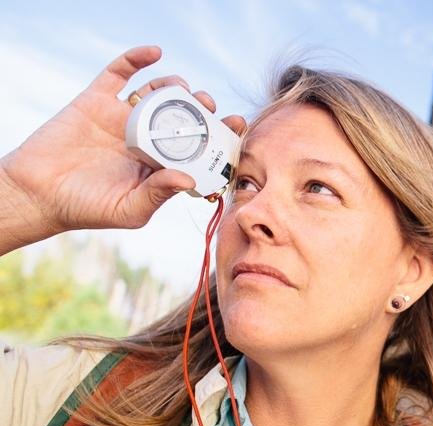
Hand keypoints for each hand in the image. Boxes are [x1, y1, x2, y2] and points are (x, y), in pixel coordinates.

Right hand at [0, 45, 245, 246]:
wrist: (39, 192)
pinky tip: (154, 53)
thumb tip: (189, 179)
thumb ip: (159, 194)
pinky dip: (137, 59)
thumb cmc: (88, 208)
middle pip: (183, 116)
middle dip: (202, 108)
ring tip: (183, 90)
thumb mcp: (130, 210)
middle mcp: (147, 140)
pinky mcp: (99, 101)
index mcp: (160, 165)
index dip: (219, 136)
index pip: (197, 147)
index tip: (237, 125)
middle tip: (209, 106)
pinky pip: (120, 73)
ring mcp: (124, 119)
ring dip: (175, 86)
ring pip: (157, 93)